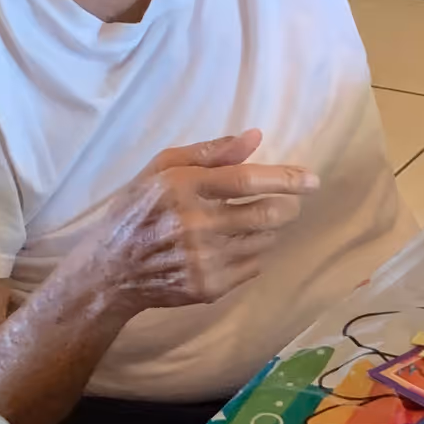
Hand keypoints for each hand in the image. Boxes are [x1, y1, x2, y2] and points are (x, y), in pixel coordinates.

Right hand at [99, 131, 316, 312]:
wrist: (111, 269)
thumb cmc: (137, 210)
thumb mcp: (162, 169)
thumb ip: (209, 152)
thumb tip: (255, 136)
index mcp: (184, 188)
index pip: (247, 180)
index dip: (286, 179)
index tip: (312, 180)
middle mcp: (196, 224)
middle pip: (266, 215)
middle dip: (289, 207)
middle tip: (290, 203)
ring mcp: (203, 260)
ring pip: (264, 241)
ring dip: (269, 230)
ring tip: (253, 223)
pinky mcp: (209, 287)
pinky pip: (253, 266)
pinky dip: (254, 253)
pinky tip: (234, 246)